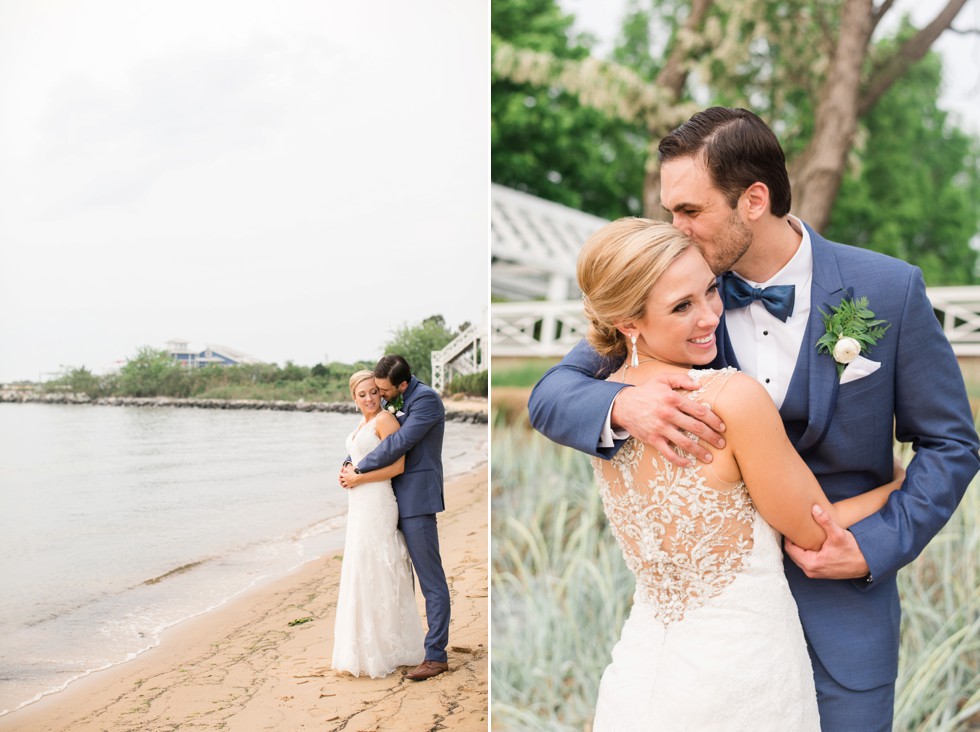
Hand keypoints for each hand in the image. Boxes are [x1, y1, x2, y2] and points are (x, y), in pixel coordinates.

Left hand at [339, 464, 362, 489]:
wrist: (357, 478)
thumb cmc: (354, 474)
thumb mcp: (350, 470)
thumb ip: (346, 469)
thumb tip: (344, 468)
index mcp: (345, 476)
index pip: (340, 474)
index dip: (340, 473)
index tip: (340, 473)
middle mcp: (345, 479)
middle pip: (340, 480)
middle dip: (340, 479)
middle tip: (339, 479)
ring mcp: (347, 483)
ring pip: (343, 484)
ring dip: (342, 484)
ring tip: (341, 483)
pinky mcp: (349, 485)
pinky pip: (346, 487)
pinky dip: (345, 487)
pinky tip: (345, 487)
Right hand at [610, 372, 725, 466]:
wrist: (623, 405)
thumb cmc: (646, 392)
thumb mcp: (662, 380)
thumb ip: (681, 379)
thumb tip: (699, 384)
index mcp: (673, 399)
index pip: (699, 411)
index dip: (713, 419)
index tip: (722, 426)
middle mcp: (668, 414)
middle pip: (696, 427)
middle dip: (712, 437)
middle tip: (722, 443)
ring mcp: (660, 428)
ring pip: (684, 442)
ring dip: (699, 451)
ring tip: (709, 457)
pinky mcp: (653, 439)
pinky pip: (668, 453)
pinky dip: (679, 460)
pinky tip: (688, 464)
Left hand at [784, 504, 869, 578]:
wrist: (867, 564)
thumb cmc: (853, 551)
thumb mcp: (838, 534)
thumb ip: (825, 521)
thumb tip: (814, 508)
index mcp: (811, 563)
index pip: (790, 548)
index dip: (788, 536)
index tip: (790, 525)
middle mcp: (810, 571)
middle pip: (792, 553)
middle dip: (793, 541)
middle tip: (794, 528)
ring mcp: (815, 573)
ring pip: (799, 557)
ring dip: (799, 547)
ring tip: (801, 534)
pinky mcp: (820, 572)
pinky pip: (806, 561)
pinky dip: (805, 552)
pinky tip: (809, 543)